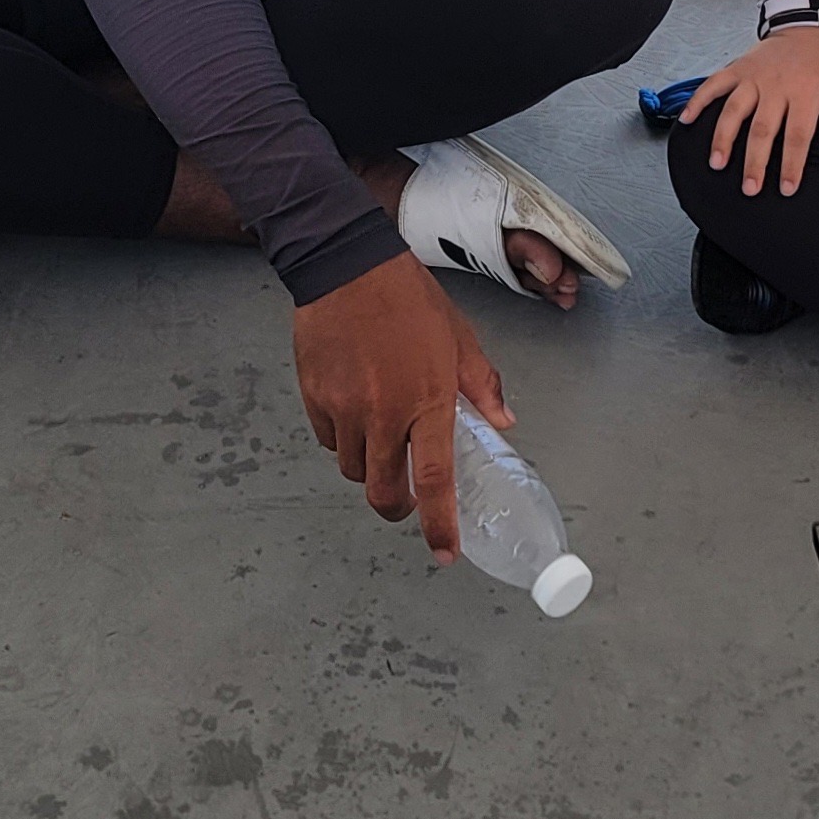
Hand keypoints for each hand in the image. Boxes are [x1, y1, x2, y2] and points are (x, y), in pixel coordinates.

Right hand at [293, 254, 508, 559]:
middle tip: (406, 501)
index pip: (433, 481)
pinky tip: (356, 411)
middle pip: (382, 491)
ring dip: (369, 467)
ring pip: (352, 468)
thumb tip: (503, 423)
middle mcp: (383, 414)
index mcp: (427, 401)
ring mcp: (344, 409)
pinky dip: (343, 440)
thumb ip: (482, 386)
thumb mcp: (459, 338)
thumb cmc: (408, 298)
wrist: (346, 265)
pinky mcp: (315, 399)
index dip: (439, 524)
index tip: (445, 552)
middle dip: (395, 507)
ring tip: (382, 437)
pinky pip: (328, 441)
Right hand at [679, 26, 818, 195]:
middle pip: (762, 129)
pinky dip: (698, 100)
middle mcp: (777, 86)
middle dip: (754, 162)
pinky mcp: (738, 69)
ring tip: (717, 163)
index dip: (792, 165)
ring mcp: (754, 77)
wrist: (809, 29)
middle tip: (750, 188)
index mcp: (806, 95)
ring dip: (723, 138)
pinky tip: (687, 119)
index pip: (797, 136)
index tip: (786, 188)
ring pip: (734, 110)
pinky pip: (713, 84)